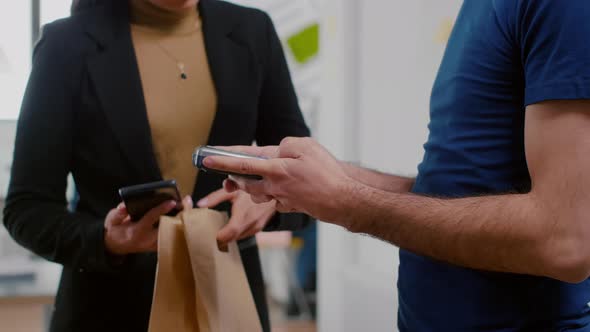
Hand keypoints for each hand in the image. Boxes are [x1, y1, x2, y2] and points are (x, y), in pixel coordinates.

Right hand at [104, 195, 192, 254]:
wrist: (115, 247)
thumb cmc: (115, 231)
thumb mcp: (111, 221)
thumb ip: (118, 214)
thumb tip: (124, 206)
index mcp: (136, 231)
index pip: (151, 218)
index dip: (161, 209)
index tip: (172, 201)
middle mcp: (148, 239)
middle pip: (169, 226)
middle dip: (179, 213)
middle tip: (187, 200)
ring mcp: (155, 244)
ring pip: (174, 231)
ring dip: (182, 218)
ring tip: (188, 203)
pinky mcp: (160, 245)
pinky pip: (174, 234)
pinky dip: (180, 224)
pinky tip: (185, 213)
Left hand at [197, 189, 275, 246]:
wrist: (274, 189)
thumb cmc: (254, 187)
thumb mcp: (233, 189)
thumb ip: (215, 197)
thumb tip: (200, 204)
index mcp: (243, 215)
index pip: (228, 234)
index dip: (217, 237)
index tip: (209, 234)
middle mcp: (250, 224)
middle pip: (231, 239)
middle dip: (221, 238)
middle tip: (211, 232)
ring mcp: (256, 227)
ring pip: (238, 238)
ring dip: (230, 236)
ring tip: (221, 228)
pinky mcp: (259, 228)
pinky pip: (245, 234)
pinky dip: (238, 233)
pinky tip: (234, 225)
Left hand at [203, 137, 351, 221]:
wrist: (342, 200)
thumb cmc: (326, 173)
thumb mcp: (307, 146)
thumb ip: (287, 145)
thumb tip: (277, 151)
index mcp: (276, 168)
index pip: (243, 163)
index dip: (223, 160)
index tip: (206, 158)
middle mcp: (275, 185)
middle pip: (246, 182)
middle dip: (234, 178)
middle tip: (227, 174)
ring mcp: (282, 198)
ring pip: (258, 193)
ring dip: (251, 187)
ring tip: (250, 180)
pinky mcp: (290, 206)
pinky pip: (275, 199)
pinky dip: (273, 194)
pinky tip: (283, 189)